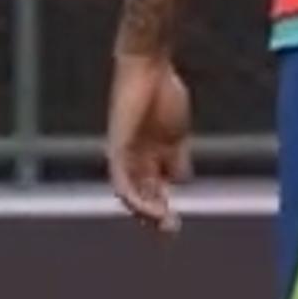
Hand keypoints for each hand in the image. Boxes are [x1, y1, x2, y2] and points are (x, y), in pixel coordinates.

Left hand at [105, 52, 193, 231]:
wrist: (150, 68)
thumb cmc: (164, 93)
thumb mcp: (176, 135)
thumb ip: (176, 158)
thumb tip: (180, 181)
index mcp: (148, 155)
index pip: (150, 191)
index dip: (161, 209)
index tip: (175, 223)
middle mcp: (132, 158)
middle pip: (140, 195)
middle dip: (153, 215)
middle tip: (170, 230)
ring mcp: (123, 152)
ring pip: (129, 193)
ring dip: (144, 211)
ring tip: (161, 222)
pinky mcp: (117, 146)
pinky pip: (121, 179)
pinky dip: (133, 195)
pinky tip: (149, 207)